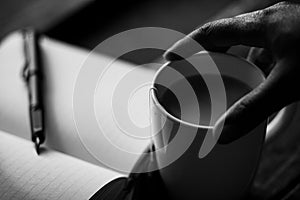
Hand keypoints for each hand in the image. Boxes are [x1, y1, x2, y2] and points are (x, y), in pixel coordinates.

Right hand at [163, 1, 299, 143]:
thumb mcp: (290, 83)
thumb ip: (254, 109)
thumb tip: (224, 133)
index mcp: (262, 23)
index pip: (212, 31)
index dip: (188, 44)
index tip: (170, 57)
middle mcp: (270, 21)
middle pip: (226, 35)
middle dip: (207, 53)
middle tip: (193, 71)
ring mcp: (284, 28)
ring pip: (247, 44)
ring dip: (233, 60)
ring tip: (223, 79)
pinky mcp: (295, 38)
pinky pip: (265, 50)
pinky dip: (256, 65)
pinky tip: (258, 79)